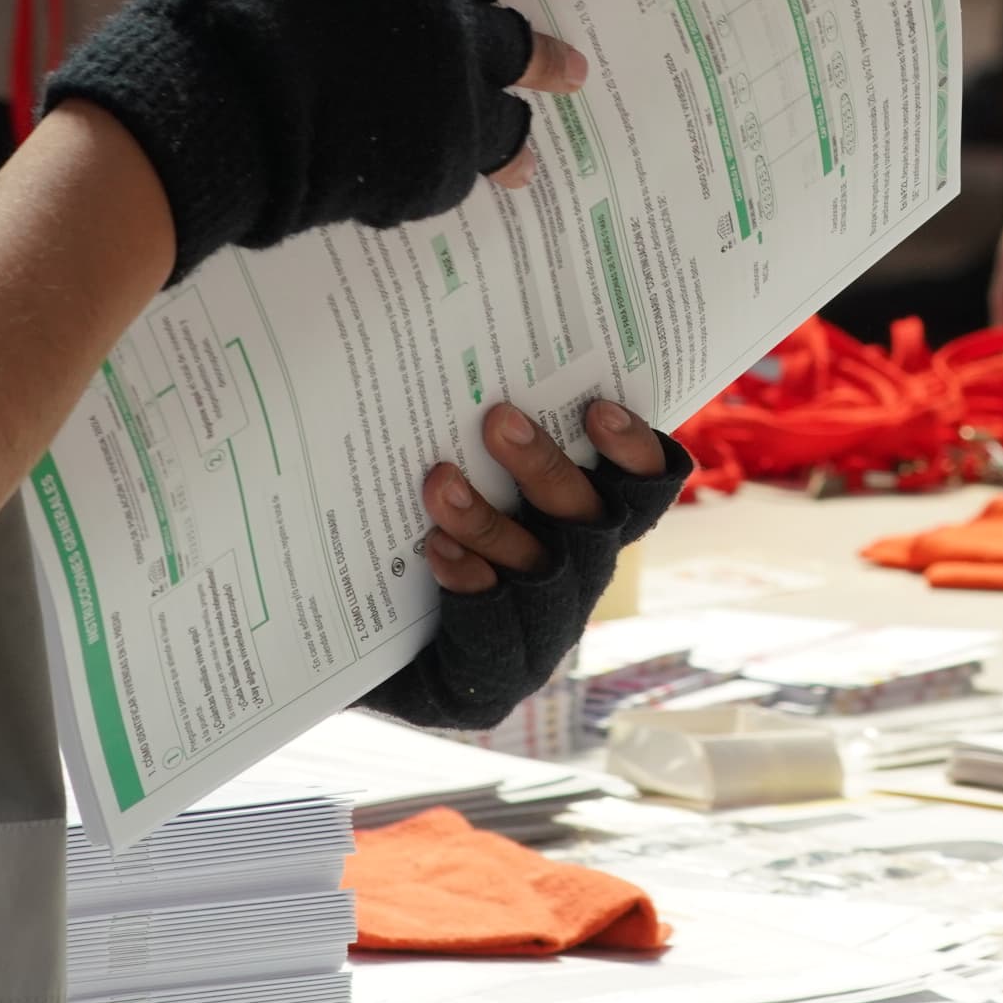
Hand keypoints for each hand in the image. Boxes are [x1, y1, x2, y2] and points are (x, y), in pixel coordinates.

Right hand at [43, 0, 581, 274]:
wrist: (204, 109)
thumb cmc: (227, 2)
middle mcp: (453, 33)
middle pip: (517, 42)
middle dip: (545, 54)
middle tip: (573, 68)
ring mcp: (448, 108)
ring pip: (505, 119)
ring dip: (520, 128)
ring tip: (532, 152)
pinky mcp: (429, 174)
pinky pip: (459, 174)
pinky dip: (462, 176)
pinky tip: (467, 185)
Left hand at [359, 397, 695, 729]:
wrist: (356, 640)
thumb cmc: (413, 531)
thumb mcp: (454, 466)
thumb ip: (477, 421)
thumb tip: (452, 322)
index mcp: (591, 519)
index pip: (645, 485)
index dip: (635, 450)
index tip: (598, 407)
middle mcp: (580, 573)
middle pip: (589, 518)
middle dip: (545, 466)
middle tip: (497, 419)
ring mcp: (545, 630)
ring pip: (539, 569)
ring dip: (492, 522)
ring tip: (440, 483)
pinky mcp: (498, 679)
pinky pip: (497, 630)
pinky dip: (469, 583)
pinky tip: (437, 551)